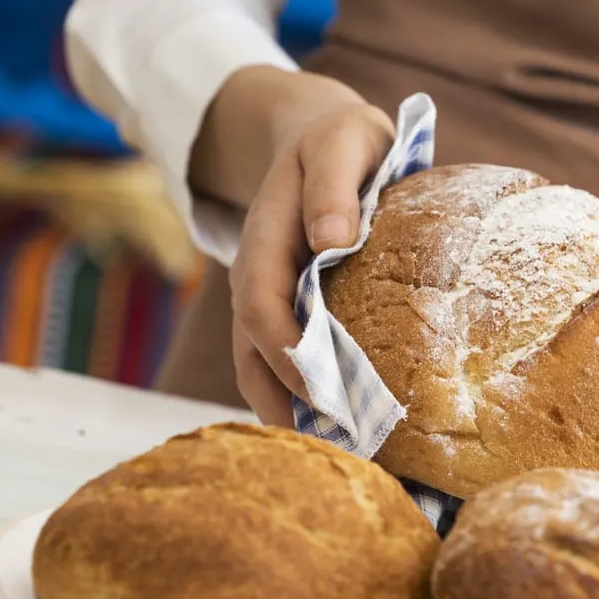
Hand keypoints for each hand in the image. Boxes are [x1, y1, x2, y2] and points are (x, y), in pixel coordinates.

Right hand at [201, 68, 395, 425]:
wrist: (319, 137)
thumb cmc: (341, 142)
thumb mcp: (343, 142)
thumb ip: (334, 186)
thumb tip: (331, 239)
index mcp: (266, 242)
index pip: (264, 312)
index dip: (289, 358)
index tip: (327, 397)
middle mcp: (258, 279)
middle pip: (254, 356)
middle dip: (289, 407)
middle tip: (338, 455)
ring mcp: (270, 298)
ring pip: (262, 369)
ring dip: (293, 415)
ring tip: (338, 461)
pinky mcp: (290, 310)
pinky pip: (284, 363)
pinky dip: (304, 399)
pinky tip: (339, 431)